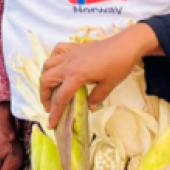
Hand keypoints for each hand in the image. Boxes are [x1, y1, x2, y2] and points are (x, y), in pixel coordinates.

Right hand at [40, 24, 159, 127]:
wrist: (125, 45)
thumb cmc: (118, 65)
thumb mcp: (109, 86)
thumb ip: (96, 97)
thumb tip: (89, 106)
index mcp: (75, 76)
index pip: (60, 98)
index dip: (54, 113)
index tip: (51, 124)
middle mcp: (67, 64)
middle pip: (45, 80)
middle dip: (44, 96)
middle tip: (50, 106)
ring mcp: (69, 54)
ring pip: (47, 65)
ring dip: (45, 78)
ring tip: (51, 87)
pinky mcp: (73, 47)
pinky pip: (56, 51)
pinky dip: (52, 59)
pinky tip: (57, 66)